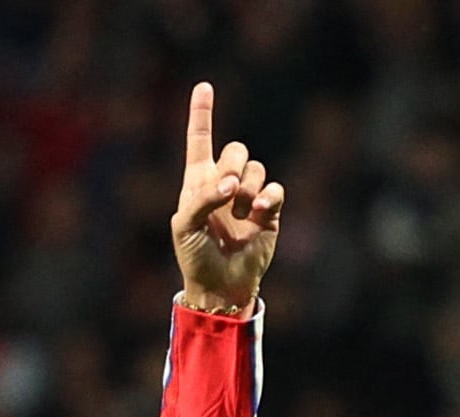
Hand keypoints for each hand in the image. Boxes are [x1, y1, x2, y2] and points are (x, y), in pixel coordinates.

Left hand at [170, 82, 282, 315]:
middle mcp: (224, 184)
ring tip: (240, 214)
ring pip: (256, 169)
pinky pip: (275, 188)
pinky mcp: (269, 211)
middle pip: (236, 149)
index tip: (204, 86)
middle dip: (233, 164)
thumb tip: (230, 185)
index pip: (199, 140)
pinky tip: (261, 211)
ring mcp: (248, 197)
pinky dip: (269, 196)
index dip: (202, 113)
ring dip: (248, 189)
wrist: (220, 286)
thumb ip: (202, 198)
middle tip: (227, 191)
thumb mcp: (184, 226)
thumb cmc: (194, 256)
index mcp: (198, 182)